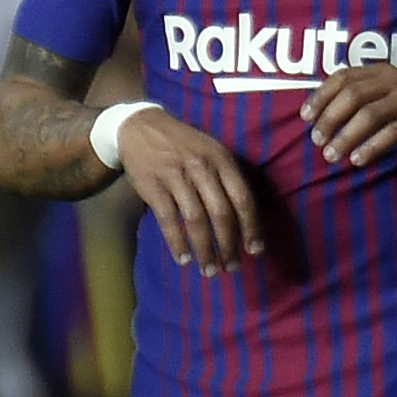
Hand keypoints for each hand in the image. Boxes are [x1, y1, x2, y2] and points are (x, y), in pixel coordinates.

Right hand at [118, 108, 264, 271]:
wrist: (140, 126)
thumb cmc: (185, 145)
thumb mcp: (214, 150)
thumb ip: (229, 179)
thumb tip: (248, 217)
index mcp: (223, 160)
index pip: (243, 199)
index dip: (251, 228)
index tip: (256, 251)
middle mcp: (202, 168)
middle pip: (221, 214)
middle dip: (229, 245)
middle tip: (231, 267)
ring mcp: (176, 177)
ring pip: (195, 220)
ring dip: (205, 249)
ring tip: (210, 270)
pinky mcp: (152, 186)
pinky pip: (168, 220)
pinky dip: (177, 242)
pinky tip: (184, 259)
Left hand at [305, 63, 396, 167]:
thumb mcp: (384, 99)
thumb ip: (358, 100)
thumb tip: (316, 118)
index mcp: (381, 71)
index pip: (343, 77)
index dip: (320, 96)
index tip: (306, 118)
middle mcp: (396, 80)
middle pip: (353, 95)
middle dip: (330, 119)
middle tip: (318, 141)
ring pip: (370, 115)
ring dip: (346, 136)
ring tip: (332, 155)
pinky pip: (392, 133)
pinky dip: (371, 147)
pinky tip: (358, 160)